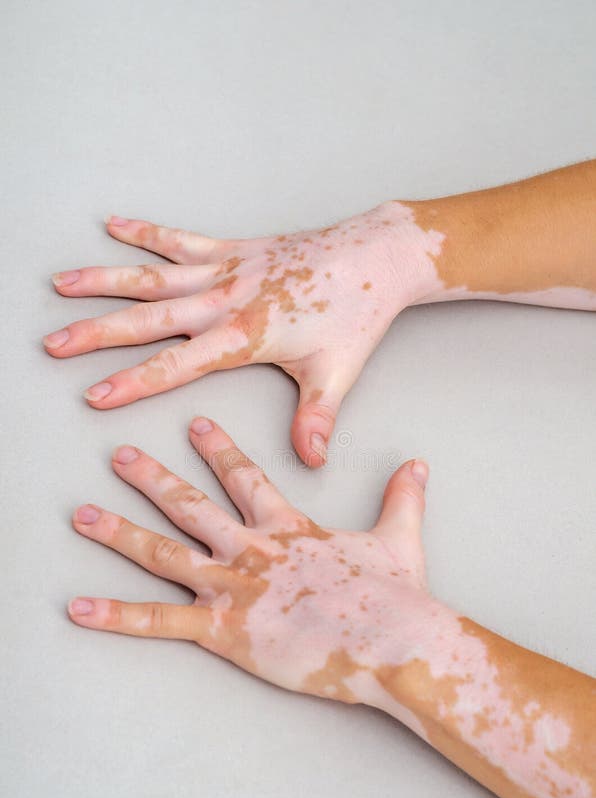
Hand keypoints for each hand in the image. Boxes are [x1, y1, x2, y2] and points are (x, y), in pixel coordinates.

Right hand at [44, 207, 436, 465]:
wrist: (376, 256)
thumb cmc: (357, 314)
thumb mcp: (336, 373)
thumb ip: (316, 418)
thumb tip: (311, 460)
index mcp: (243, 335)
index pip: (176, 364)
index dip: (133, 382)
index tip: (95, 395)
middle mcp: (225, 300)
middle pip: (147, 318)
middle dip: (96, 333)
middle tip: (53, 343)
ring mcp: (227, 270)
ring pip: (152, 276)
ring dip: (103, 280)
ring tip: (61, 283)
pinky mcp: (236, 248)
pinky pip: (181, 239)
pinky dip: (145, 232)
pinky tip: (113, 225)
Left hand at [69, 416, 432, 708]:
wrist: (392, 637)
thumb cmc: (395, 594)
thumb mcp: (400, 538)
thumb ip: (402, 497)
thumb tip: (417, 464)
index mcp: (287, 527)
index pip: (245, 478)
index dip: (219, 449)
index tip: (197, 424)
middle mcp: (251, 548)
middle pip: (190, 505)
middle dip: (152, 478)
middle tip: (119, 455)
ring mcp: (233, 587)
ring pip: (163, 553)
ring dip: (119, 532)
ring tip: (81, 515)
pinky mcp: (223, 628)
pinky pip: (160, 621)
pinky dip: (117, 616)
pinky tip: (79, 609)